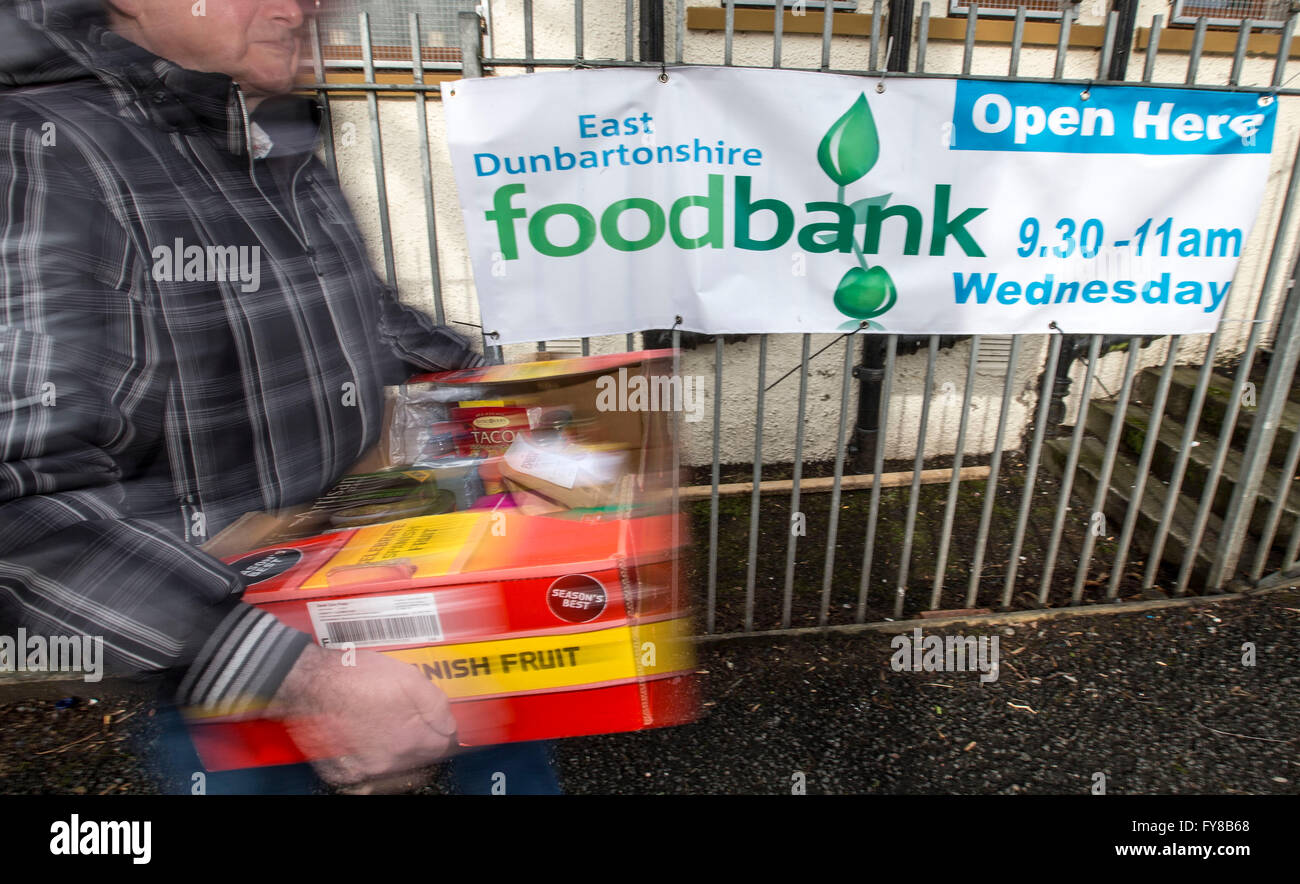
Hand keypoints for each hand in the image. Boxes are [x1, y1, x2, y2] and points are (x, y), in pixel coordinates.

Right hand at [268, 644, 458, 788]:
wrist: (310, 682)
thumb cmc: (355, 676)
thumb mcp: (409, 678)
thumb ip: (437, 705)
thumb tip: (451, 724)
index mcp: (410, 740)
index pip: (445, 748)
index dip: (446, 733)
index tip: (442, 726)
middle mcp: (389, 761)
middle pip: (421, 759)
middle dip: (423, 741)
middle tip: (414, 721)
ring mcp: (364, 769)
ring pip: (396, 766)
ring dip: (399, 750)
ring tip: (390, 726)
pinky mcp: (343, 771)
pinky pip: (368, 771)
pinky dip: (372, 758)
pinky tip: (367, 738)